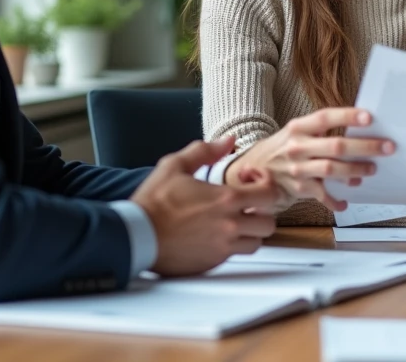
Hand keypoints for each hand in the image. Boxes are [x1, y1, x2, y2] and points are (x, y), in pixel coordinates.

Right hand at [131, 137, 277, 275]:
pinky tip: (217, 235)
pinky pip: (234, 256)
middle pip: (269, 223)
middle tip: (246, 205)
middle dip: (261, 211)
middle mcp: (229, 226)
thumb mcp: (175, 165)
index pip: (270, 195)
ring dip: (250, 232)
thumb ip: (205, 151)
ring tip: (234, 222)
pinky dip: (232, 246)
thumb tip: (229, 141)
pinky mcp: (211, 263)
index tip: (251, 182)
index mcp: (225, 200)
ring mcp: (222, 248)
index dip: (266, 185)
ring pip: (256, 244)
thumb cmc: (153, 202)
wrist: (135, 236)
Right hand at [227, 108, 393, 211]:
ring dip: (356, 170)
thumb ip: (321, 131)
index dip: (347, 116)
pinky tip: (345, 201)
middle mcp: (297, 147)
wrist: (252, 170)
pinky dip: (335, 200)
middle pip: (336, 146)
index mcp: (298, 128)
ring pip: (332, 169)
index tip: (369, 117)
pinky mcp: (298, 188)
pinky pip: (321, 195)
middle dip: (365, 147)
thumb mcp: (296, 133)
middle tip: (387, 147)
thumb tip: (357, 131)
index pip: (325, 118)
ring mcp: (297, 169)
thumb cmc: (283, 148)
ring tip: (371, 169)